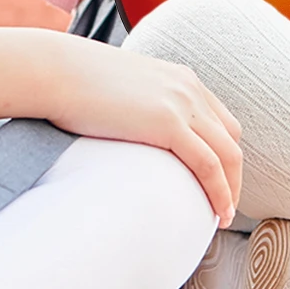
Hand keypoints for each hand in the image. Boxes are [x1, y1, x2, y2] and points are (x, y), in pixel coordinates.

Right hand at [0, 28, 242, 224]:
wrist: (55, 71)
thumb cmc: (74, 84)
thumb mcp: (120, 92)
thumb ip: (137, 109)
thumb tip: (128, 134)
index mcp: (181, 79)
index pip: (220, 121)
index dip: (224, 154)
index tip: (218, 182)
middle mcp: (189, 89)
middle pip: (231, 139)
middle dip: (233, 175)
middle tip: (224, 206)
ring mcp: (182, 104)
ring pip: (226, 154)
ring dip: (230, 190)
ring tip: (222, 218)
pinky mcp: (168, 123)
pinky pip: (208, 164)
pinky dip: (219, 191)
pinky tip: (216, 214)